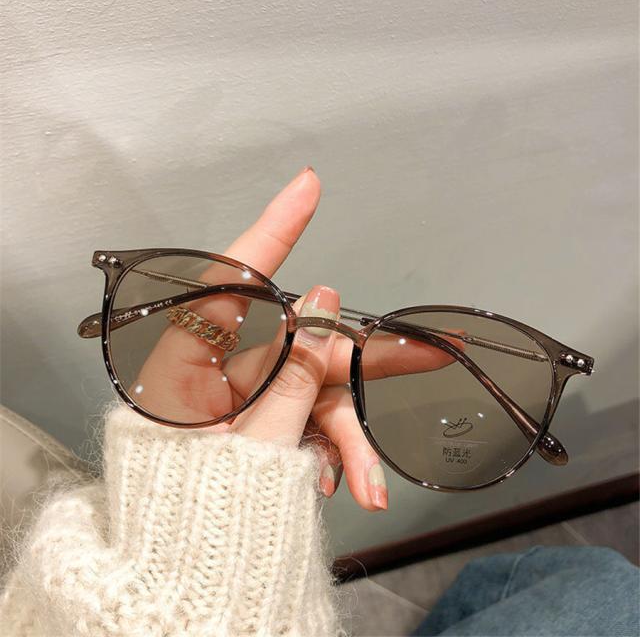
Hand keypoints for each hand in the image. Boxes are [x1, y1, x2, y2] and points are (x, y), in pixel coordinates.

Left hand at [133, 168, 454, 510]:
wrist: (188, 566)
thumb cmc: (198, 508)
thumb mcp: (254, 444)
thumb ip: (293, 374)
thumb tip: (322, 306)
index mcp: (192, 364)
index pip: (232, 280)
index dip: (273, 230)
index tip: (307, 186)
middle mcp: (221, 370)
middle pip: (300, 345)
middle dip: (357, 368)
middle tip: (424, 355)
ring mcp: (246, 394)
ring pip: (314, 392)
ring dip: (346, 438)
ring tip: (367, 488)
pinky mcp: (265, 419)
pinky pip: (307, 420)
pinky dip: (330, 450)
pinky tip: (345, 484)